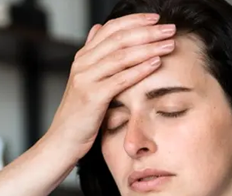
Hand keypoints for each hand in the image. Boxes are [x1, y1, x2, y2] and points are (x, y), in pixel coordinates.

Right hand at [43, 13, 176, 159]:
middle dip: (148, 32)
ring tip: (169, 44)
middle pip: (119, 39)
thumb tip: (97, 28)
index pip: (111, 29)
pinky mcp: (92, 97)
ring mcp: (86, 79)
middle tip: (170, 28)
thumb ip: (93, 55)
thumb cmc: (78, 115)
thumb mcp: (84, 80)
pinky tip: (156, 63)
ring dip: (149, 48)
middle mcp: (83, 64)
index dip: (135, 21)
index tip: (156, 18)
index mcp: (83, 57)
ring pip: (121, 56)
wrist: (62, 140)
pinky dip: (140, 69)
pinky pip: (120, 79)